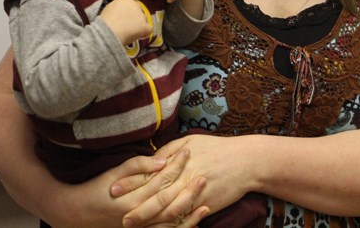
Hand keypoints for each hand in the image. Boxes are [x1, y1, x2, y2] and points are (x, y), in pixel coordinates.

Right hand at [43, 154, 202, 227]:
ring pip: (170, 223)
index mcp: (133, 198)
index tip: (188, 152)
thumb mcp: (114, 173)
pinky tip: (194, 224)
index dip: (176, 166)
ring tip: (207, 204)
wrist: (76, 214)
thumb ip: (138, 166)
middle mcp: (138, 217)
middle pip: (170, 203)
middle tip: (204, 176)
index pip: (162, 180)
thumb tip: (163, 159)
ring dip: (189, 214)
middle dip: (189, 190)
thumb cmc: (96, 189)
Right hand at [100, 0, 150, 44]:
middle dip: (134, 15)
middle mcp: (135, 5)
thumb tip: (122, 12)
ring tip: (127, 31)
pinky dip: (144, 32)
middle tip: (126, 23)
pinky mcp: (144, 26)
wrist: (107, 32)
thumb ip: (119, 7)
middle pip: (138, 9)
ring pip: (143, 19)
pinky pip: (148, 29)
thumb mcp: (110, 9)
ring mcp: (141, 15)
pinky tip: (138, 35)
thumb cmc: (104, 22)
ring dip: (138, 24)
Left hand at [115, 135, 251, 226]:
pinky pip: (183, 217)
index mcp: (180, 161)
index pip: (151, 173)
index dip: (131, 182)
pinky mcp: (205, 204)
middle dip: (135, 205)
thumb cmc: (218, 148)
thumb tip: (152, 159)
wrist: (246, 161)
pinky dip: (169, 223)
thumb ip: (170, 149)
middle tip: (117, 213)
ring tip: (131, 223)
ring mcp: (195, 193)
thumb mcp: (192, 141)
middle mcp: (185, 177)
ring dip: (148, 218)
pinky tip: (157, 227)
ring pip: (167, 209)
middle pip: (156, 194)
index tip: (114, 188)